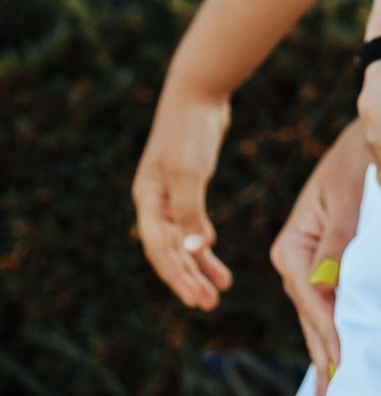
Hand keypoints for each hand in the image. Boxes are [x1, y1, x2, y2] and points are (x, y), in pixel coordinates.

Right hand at [132, 87, 234, 310]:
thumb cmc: (189, 131)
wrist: (199, 92)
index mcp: (148, 201)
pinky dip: (203, 241)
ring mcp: (170, 194)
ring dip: (198, 264)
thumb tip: (197, 250)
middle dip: (188, 278)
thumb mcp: (190, 173)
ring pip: (182, 239)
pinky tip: (213, 253)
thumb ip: (191, 213)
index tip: (197, 300)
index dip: (178, 277)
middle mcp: (155, 202)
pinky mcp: (188, 185)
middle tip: (208, 303)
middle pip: (169, 250)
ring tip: (218, 289)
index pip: (160, 250)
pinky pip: (193, 223)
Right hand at [269, 119, 369, 395]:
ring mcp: (316, 268)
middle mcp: (298, 262)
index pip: (312, 303)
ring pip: (321, 323)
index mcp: (295, 246)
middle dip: (322, 366)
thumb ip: (336, 242)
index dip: (327, 340)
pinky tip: (339, 370)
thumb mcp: (349, 195)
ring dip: (328, 361)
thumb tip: (323, 289)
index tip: (340, 374)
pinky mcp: (335, 267)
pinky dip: (336, 339)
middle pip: (312, 323)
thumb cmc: (364, 158)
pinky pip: (334, 310)